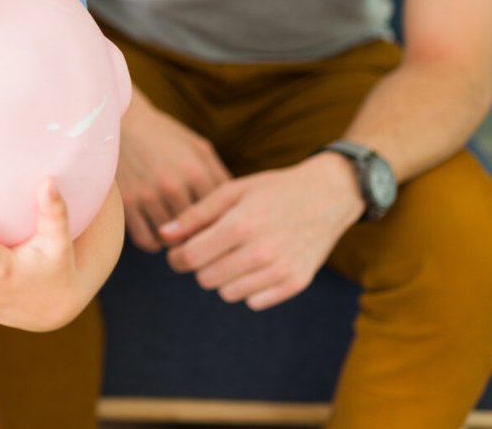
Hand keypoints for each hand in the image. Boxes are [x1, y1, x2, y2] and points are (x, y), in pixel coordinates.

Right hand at [116, 97, 229, 251]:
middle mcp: (172, 186)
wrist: (122, 122)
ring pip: (172, 240)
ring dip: (178, 241)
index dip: (222, 225)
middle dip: (201, 235)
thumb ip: (220, 177)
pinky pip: (146, 240)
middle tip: (203, 237)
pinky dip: (155, 242)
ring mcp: (147, 195)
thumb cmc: (166, 136)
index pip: (219, 215)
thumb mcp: (200, 148)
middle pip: (196, 230)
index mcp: (195, 172)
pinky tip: (159, 233)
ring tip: (181, 234)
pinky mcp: (127, 203)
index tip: (222, 228)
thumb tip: (238, 210)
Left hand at [157, 155, 362, 310]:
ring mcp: (281, 270)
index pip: (190, 257)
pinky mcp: (296, 283)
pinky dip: (248, 288)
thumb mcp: (232, 191)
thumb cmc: (273, 190)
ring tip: (235, 254)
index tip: (178, 251)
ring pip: (227, 293)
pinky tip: (256, 265)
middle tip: (209, 250)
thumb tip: (163, 236)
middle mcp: (261, 252)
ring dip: (224, 277)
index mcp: (240, 225)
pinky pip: (253, 301)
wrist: (328, 196)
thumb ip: (195, 215)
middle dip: (200, 266)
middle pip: (205, 279)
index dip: (176, 257)